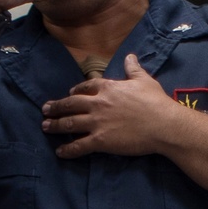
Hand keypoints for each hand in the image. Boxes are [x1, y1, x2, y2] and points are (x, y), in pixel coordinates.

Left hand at [41, 55, 178, 157]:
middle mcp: (98, 103)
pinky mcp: (101, 141)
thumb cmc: (156, 102)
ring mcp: (97, 122)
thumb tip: (130, 56)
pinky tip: (59, 152)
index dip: (75, 91)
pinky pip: (79, 146)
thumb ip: (133, 69)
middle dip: (56, 107)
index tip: (69, 94)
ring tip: (45, 126)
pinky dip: (68, 149)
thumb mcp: (144, 80)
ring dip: (55, 125)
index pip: (85, 87)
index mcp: (108, 88)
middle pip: (71, 104)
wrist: (162, 124)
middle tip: (45, 110)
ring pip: (69, 123)